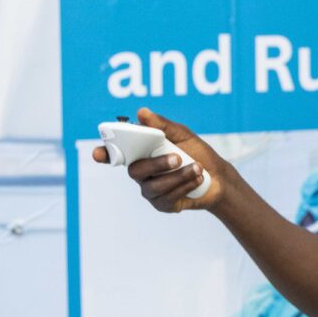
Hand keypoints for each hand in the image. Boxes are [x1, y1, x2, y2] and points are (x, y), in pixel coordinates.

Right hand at [91, 108, 227, 211]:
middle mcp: (141, 173)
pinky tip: (198, 179)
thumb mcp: (183, 135)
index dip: (104, 154)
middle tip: (177, 159)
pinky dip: (185, 186)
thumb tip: (141, 112)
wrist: (219, 177)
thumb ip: (163, 126)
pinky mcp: (163, 204)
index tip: (98, 153)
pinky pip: (167, 198)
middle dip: (157, 164)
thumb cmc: (197, 153)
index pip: (115, 154)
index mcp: (141, 153)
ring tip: (198, 168)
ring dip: (179, 176)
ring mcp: (150, 190)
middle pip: (135, 171)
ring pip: (154, 186)